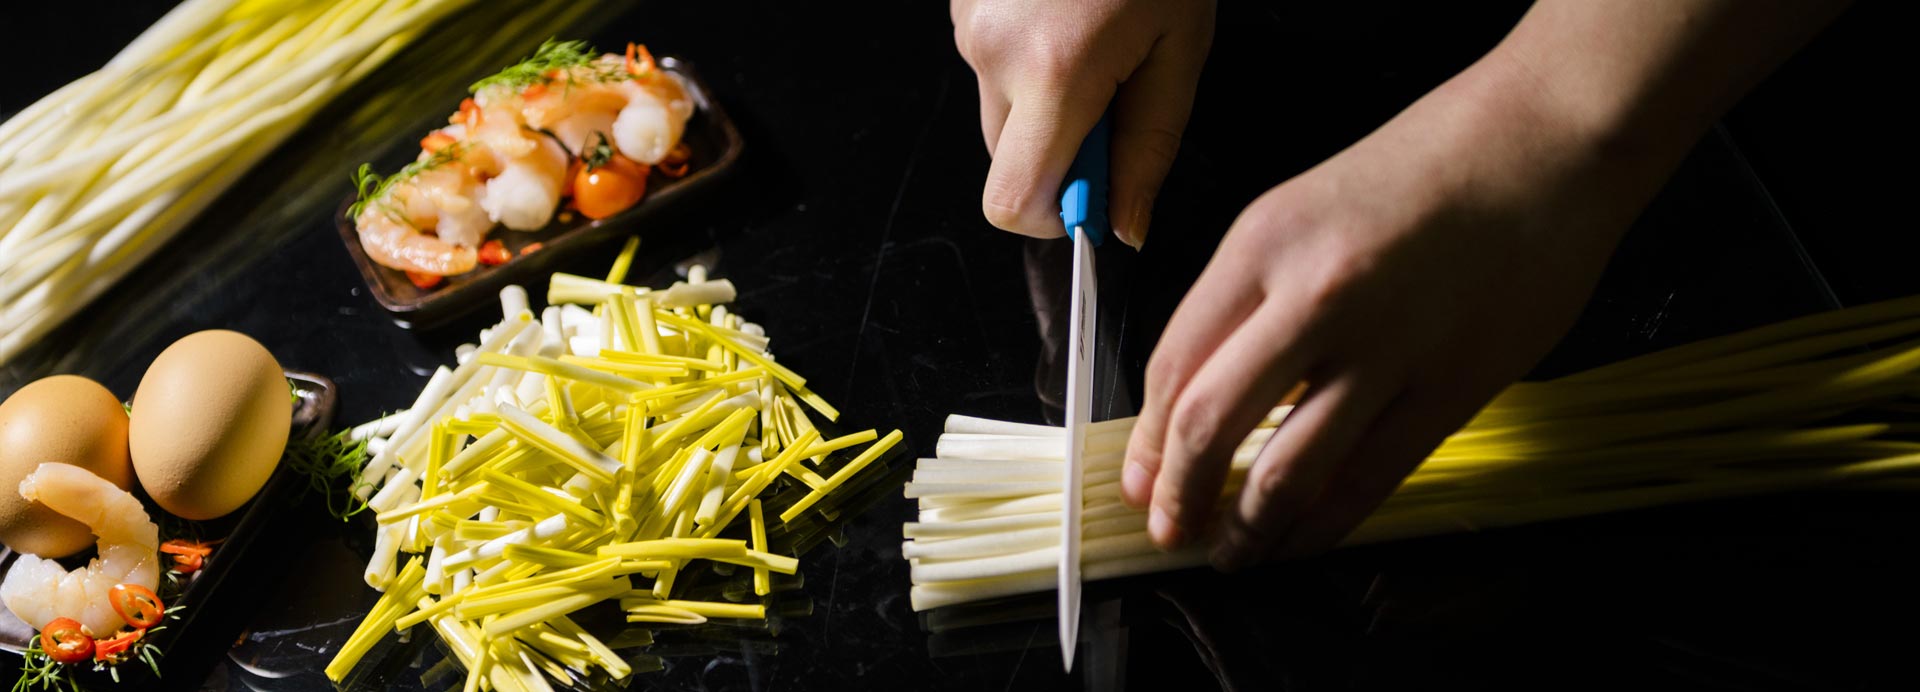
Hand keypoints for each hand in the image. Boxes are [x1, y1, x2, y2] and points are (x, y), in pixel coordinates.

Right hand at [951, 0, 1213, 247]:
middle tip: (1113, 96)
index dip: (1053, 217)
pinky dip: (1027, 59)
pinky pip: (991, 64)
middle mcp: (994, 52)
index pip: (1014, 202)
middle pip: (1008, 160)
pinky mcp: (960, 4)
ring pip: (1001, 111)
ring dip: (1045, 100)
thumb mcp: (1179, 52)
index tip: (1095, 193)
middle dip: (1060, 152)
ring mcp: (968, 24)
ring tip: (1092, 38)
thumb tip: (1124, 227)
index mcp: (1056, 73)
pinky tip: (1065, 14)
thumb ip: (1148, 149)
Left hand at [1121, 54, 1679, 569]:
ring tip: (1234, 554)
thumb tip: (1196, 395)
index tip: (1138, 481)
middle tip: (1172, 531)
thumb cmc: (1422, 170)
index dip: (1147, 441)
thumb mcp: (1301, 211)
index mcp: (1262, 244)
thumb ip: (1248, 299)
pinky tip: (1303, 540)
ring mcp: (1387, 346)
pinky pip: (1369, 479)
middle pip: (1211, 423)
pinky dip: (1325, 525)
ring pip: (1289, 470)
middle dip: (1179, 496)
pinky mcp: (1451, 387)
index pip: (1174, 364)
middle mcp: (1314, 295)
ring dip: (1249, 528)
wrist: (1545, 141)